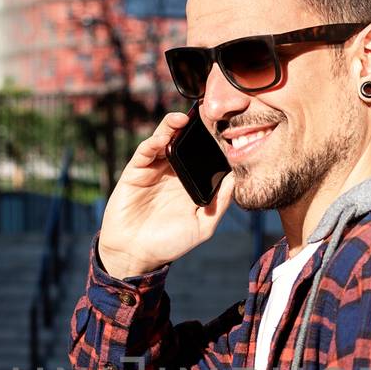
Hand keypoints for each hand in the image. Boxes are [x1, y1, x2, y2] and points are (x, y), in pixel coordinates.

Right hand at [97, 107, 235, 277]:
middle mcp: (172, 173)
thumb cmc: (169, 243)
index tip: (224, 127)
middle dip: (192, 128)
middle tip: (204, 114)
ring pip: (163, 142)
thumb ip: (219, 203)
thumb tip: (236, 179)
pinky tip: (162, 138)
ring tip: (182, 120)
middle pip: (183, 144)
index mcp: (189, 183)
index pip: (201, 156)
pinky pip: (144, 153)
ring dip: (171, 128)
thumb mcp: (203, 226)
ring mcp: (153, 171)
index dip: (210, 141)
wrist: (136, 255)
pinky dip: (152, 142)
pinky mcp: (135, 173)